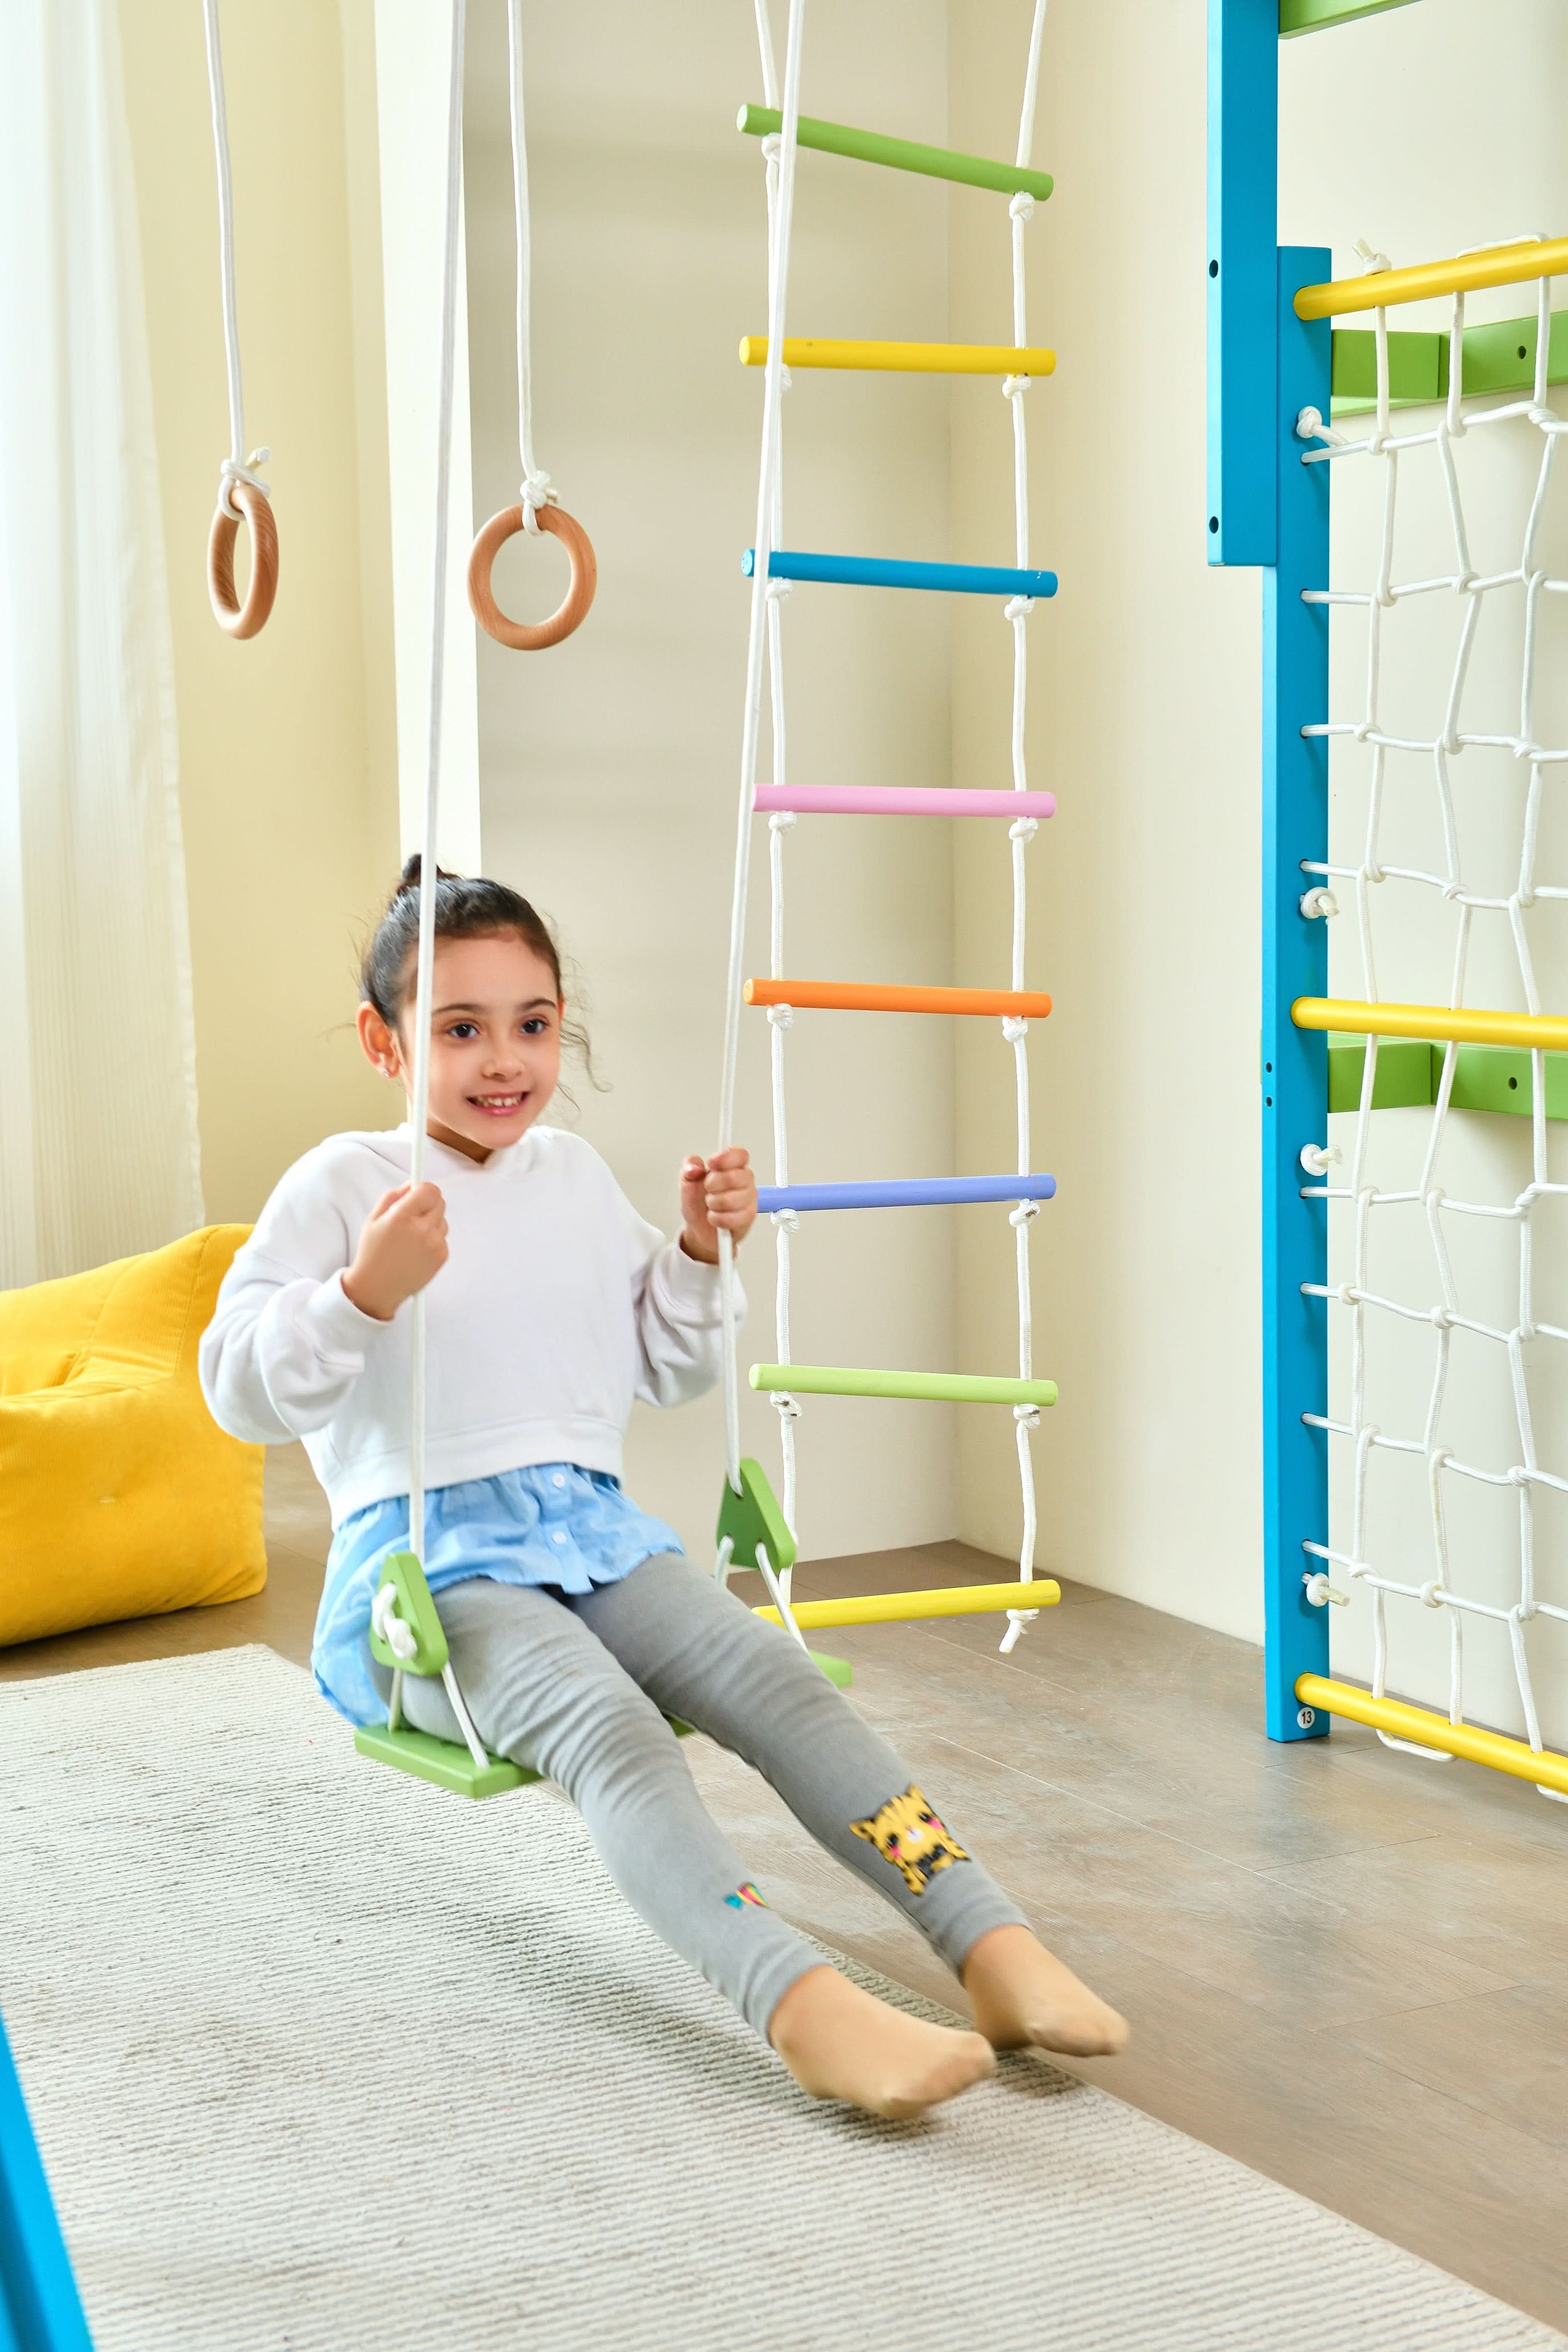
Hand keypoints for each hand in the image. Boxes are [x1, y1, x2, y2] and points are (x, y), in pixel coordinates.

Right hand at [342, 1183, 448, 1320]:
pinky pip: (443, 1237)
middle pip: (440, 1202)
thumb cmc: (373, 1252)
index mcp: (401, 1217)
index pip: (430, 1190)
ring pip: (442, 1220)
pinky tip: (417, 1250)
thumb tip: (412, 1184)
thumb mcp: (373, 1219)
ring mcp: (434, 1244)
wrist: (378, 1287)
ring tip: (412, 1238)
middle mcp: (421, 1229)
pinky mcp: (442, 1256)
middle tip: (412, 1217)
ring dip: (431, 1223)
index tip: (419, 1193)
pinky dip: (434, 1240)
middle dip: (428, 1205)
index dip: (425, 1189)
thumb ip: (393, 1196)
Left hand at [679, 1148, 756, 1263]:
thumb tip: (694, 1168)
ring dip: (713, 1204)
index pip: (740, 1155)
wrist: (699, 1228)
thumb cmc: (698, 1202)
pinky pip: (730, 1218)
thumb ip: (689, 1166)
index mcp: (734, 1167)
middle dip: (712, 1185)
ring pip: (729, 1200)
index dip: (726, 1158)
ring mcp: (749, 1200)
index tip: (711, 1164)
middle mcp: (745, 1181)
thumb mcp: (688, 1180)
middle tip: (707, 1190)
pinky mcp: (747, 1218)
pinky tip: (715, 1218)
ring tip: (711, 1205)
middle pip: (733, 1177)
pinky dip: (716, 1219)